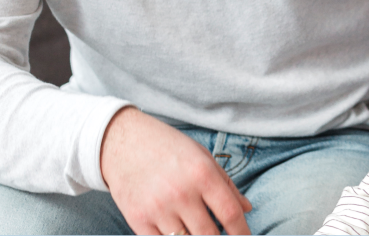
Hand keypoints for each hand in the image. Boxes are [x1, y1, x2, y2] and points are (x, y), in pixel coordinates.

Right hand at [100, 107, 252, 234]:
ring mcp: (158, 208)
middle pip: (209, 234)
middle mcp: (181, 193)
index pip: (230, 213)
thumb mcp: (203, 156)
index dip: (242, 232)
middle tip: (219, 234)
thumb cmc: (168, 148)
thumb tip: (246, 208)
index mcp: (202, 174)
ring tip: (197, 228)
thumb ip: (226, 184)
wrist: (122, 142)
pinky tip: (178, 231)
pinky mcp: (138, 219)